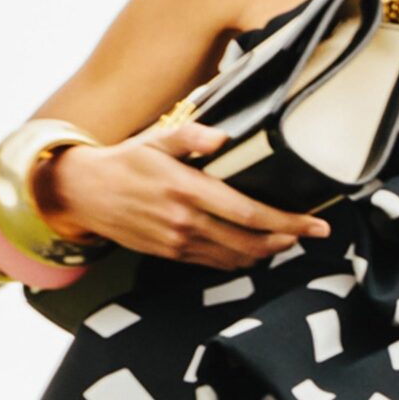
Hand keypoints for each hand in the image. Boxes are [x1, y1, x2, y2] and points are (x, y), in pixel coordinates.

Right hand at [39, 119, 337, 270]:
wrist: (83, 192)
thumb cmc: (125, 160)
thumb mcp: (155, 137)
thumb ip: (190, 136)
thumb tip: (222, 138)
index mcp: (186, 190)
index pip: (249, 213)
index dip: (287, 222)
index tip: (315, 223)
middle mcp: (185, 222)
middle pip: (250, 242)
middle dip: (287, 239)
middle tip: (312, 232)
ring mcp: (178, 243)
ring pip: (236, 257)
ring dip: (266, 252)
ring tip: (287, 238)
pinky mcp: (171, 254)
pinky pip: (215, 263)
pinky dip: (240, 258)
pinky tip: (253, 247)